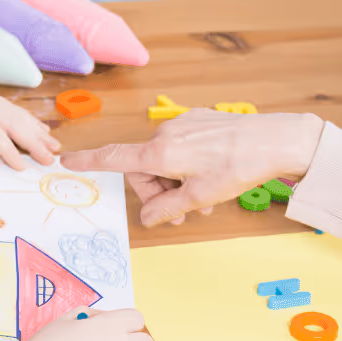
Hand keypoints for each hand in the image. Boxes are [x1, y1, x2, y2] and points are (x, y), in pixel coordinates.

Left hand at [0, 58, 59, 168]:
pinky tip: (41, 129)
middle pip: (15, 124)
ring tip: (56, 146)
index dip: (10, 151)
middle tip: (51, 160)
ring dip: (39, 132)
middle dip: (35, 142)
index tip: (23, 167)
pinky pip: (15, 111)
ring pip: (20, 117)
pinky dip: (32, 121)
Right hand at [60, 109, 324, 226]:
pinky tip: (212, 179)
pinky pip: (182, 149)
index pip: (114, 158)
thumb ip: (168, 209)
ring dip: (177, 183)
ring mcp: (183, 125)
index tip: (67, 160)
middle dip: (159, 193)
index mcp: (160, 153)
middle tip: (184, 214)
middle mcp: (166, 134)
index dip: (89, 161)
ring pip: (166, 161)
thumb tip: (147, 218)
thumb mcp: (200, 197)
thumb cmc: (238, 167)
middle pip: (144, 169)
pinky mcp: (199, 121)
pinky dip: (188, 168)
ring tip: (204, 201)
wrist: (274, 140)